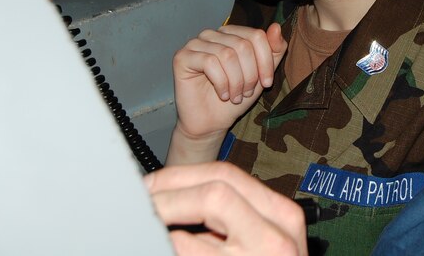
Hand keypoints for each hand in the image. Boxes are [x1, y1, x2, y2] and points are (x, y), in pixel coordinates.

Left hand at [146, 162, 306, 255]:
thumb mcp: (259, 244)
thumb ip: (233, 221)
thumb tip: (181, 200)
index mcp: (282, 217)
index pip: (227, 175)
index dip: (181, 176)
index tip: (152, 184)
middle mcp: (279, 231)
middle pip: (219, 181)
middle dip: (170, 185)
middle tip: (140, 197)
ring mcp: (262, 251)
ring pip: (209, 200)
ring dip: (166, 207)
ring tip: (145, 217)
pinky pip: (191, 244)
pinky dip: (170, 240)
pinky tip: (161, 243)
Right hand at [167, 23, 286, 163]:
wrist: (212, 122)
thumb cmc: (236, 96)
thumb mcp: (262, 74)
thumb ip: (273, 50)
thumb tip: (277, 27)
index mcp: (232, 33)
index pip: (256, 36)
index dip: (266, 61)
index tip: (267, 83)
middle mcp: (212, 34)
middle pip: (243, 45)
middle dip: (250, 74)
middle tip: (247, 93)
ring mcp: (195, 44)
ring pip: (227, 54)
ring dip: (236, 81)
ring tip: (235, 96)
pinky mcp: (182, 57)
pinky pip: (209, 63)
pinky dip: (221, 83)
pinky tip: (223, 95)